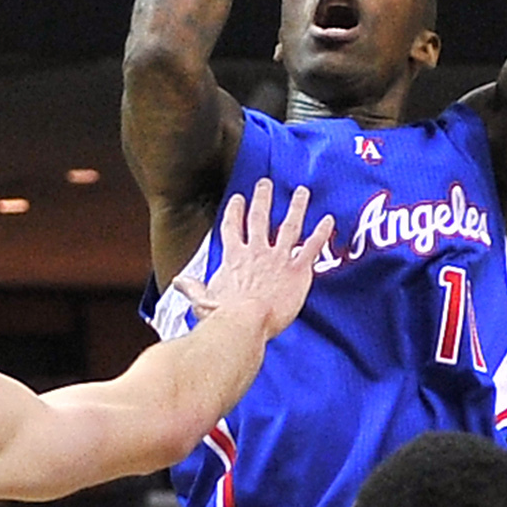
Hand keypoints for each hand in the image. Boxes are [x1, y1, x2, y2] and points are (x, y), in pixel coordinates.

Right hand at [174, 180, 334, 338]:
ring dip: (296, 207)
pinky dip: (321, 233)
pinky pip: (312, 247)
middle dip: (263, 199)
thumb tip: (177, 281)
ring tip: (301, 192)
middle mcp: (256, 251)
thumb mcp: (201, 300)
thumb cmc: (222, 316)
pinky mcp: (297, 270)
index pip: (232, 228)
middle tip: (266, 183)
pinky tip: (329, 220)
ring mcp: (278, 258)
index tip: (238, 199)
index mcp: (233, 257)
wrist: (245, 323)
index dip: (235, 211)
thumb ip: (192, 287)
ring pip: (289, 226)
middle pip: (260, 218)